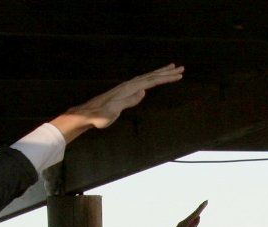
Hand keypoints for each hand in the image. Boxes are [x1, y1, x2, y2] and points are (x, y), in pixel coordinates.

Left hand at [67, 65, 184, 130]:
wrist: (86, 115)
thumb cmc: (99, 117)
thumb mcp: (114, 111)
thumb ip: (128, 101)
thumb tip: (143, 91)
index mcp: (128, 89)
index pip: (151, 82)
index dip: (165, 78)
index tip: (179, 75)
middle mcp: (128, 85)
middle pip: (151, 76)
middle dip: (166, 72)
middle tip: (181, 68)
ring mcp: (126, 87)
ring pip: (147, 77)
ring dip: (160, 73)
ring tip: (172, 69)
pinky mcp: (124, 91)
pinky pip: (142, 81)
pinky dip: (151, 78)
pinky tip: (153, 79)